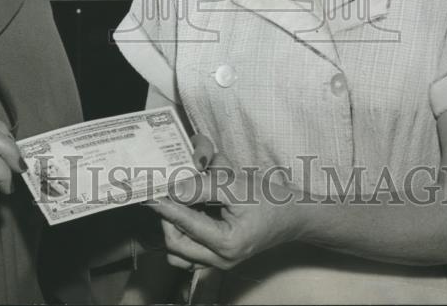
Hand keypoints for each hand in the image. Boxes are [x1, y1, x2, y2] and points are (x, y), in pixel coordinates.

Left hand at [144, 153, 302, 270]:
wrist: (294, 214)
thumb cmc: (270, 199)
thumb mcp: (237, 185)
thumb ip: (204, 186)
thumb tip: (174, 188)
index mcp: (226, 244)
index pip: (184, 226)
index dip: (166, 206)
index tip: (151, 192)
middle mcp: (220, 259)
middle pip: (176, 244)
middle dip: (168, 217)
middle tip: (168, 194)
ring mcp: (219, 261)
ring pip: (179, 252)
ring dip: (174, 227)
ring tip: (180, 204)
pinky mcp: (219, 256)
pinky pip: (190, 252)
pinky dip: (184, 232)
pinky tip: (191, 211)